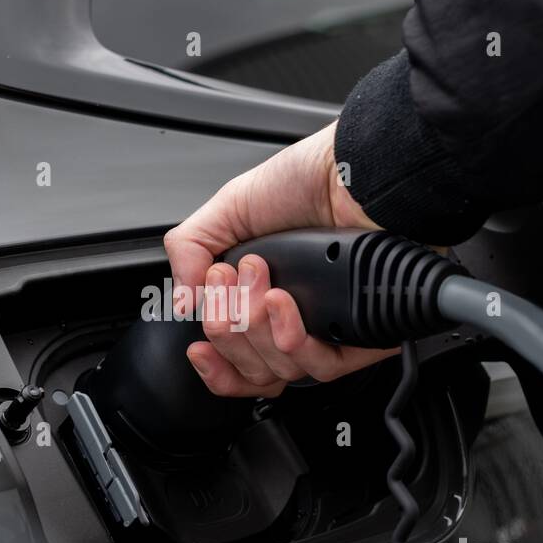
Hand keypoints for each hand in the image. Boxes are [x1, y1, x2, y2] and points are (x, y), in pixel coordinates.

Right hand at [163, 121, 398, 396]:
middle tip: (225, 282)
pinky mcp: (359, 332)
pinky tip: (280, 304)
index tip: (199, 348)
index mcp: (264, 301)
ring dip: (256, 329)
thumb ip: (190, 250)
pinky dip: (292, 340)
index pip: (239, 362)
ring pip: (283, 370)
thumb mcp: (229, 208)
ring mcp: (328, 329)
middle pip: (253, 371)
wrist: (352, 171)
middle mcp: (298, 322)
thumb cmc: (307, 180)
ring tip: (260, 284)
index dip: (216, 365)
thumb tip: (182, 304)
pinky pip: (323, 366)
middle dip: (228, 330)